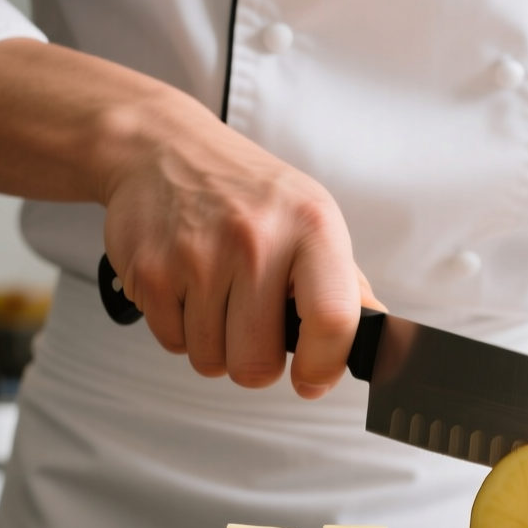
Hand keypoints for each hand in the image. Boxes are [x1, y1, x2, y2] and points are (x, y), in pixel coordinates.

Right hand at [99, 105, 381, 397]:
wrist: (163, 148)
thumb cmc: (247, 192)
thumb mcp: (310, 219)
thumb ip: (346, 283)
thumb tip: (376, 333)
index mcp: (311, 226)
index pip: (333, 319)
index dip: (324, 366)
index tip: (312, 379)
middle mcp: (255, 239)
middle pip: (257, 363)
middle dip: (255, 361)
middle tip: (252, 326)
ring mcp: (198, 256)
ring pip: (211, 361)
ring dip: (216, 345)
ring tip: (218, 296)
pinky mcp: (150, 271)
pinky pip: (173, 343)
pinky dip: (181, 329)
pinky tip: (187, 288)